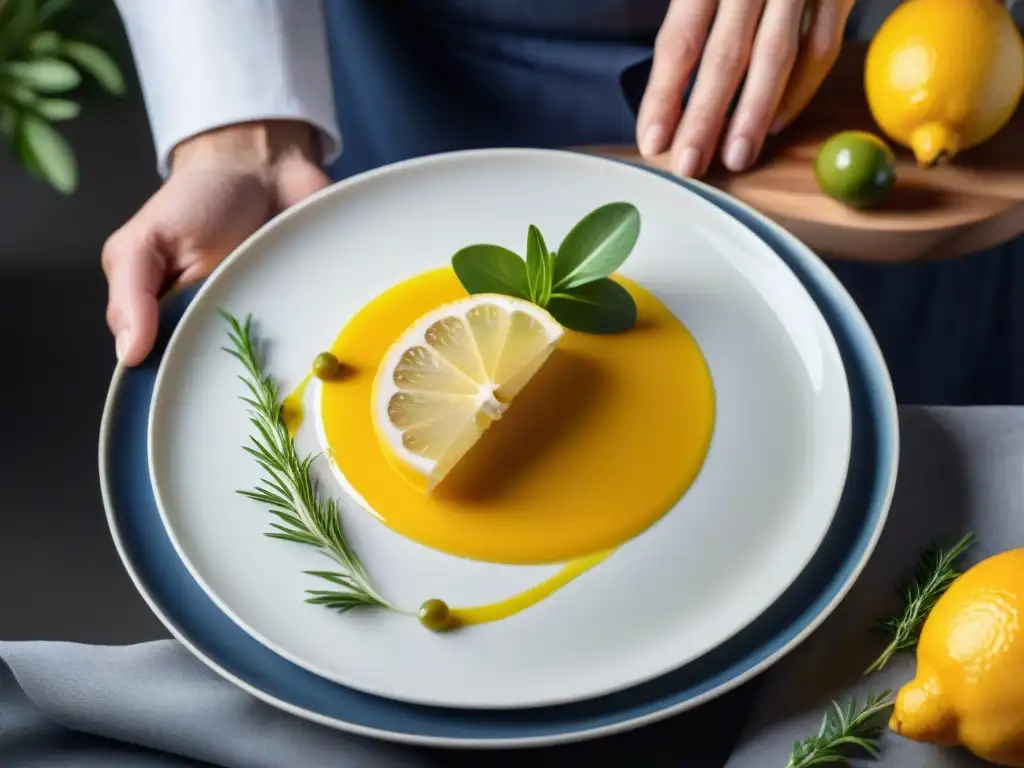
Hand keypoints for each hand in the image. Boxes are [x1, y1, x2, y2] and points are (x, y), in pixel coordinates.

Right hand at [103, 120, 329, 365]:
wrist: (262, 162)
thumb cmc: (197, 201)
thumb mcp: (145, 243)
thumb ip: (131, 296)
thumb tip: (130, 355)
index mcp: (176, 324)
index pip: (176, 375)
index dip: (185, 389)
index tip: (197, 405)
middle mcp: (224, 331)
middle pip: (231, 379)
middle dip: (239, 384)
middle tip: (251, 388)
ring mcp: (271, 323)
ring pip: (278, 369)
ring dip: (286, 370)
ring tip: (293, 377)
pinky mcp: (310, 309)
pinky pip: (318, 340)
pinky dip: (326, 351)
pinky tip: (329, 359)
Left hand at [637, 0, 854, 176]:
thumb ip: (691, 12)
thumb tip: (669, 86)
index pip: (679, 41)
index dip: (664, 95)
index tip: (652, 140)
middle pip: (724, 56)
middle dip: (704, 118)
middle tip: (689, 165)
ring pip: (776, 56)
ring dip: (753, 113)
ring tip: (735, 157)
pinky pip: (822, 45)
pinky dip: (800, 88)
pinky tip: (775, 122)